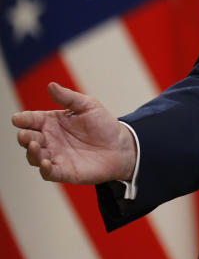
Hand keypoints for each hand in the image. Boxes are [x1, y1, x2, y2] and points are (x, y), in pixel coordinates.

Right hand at [12, 82, 136, 184]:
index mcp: (53, 122)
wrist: (121, 146)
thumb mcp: (88, 106)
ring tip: (35, 145)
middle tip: (25, 134)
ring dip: (32, 152)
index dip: (23, 119)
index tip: (17, 118)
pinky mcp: (64, 172)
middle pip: (29, 138)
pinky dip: (44, 169)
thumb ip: (69, 98)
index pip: (32, 120)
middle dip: (24, 136)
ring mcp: (55, 156)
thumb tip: (51, 85)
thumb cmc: (103, 125)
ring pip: (35, 156)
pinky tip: (45, 163)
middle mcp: (50, 140)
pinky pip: (49, 173)